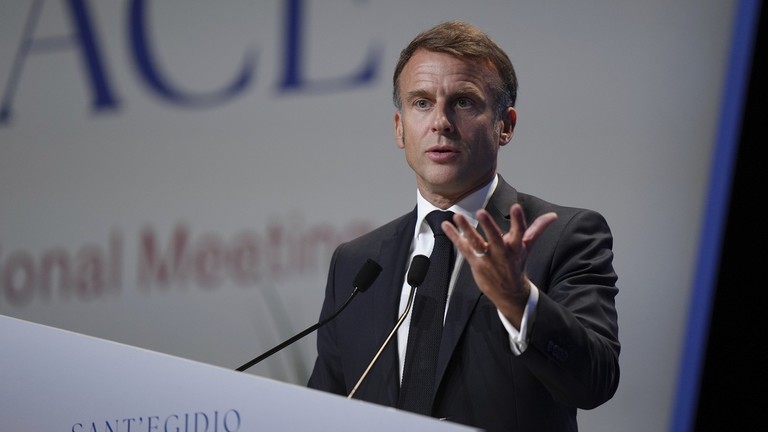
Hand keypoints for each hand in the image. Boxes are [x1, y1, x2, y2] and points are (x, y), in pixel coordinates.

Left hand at [442, 204, 557, 327]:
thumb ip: (538, 228)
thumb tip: (553, 216)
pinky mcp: (475, 263)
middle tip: (481, 212)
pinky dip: (454, 236)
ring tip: (458, 216)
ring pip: (476, 243)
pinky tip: (446, 225)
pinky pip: (463, 248)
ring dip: (466, 229)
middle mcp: (501, 253)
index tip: (516, 207)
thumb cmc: (517, 264)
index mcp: (516, 247)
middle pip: (495, 238)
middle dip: (488, 226)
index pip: (519, 231)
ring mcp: (487, 259)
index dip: (518, 220)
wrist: (509, 293)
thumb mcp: (527, 246)